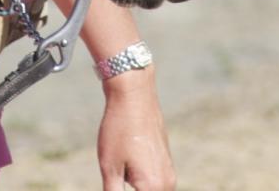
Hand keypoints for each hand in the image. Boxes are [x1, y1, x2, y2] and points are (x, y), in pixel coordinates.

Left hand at [96, 69, 175, 190]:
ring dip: (135, 187)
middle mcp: (167, 185)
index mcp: (154, 189)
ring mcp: (168, 174)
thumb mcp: (109, 167)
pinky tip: (126, 170)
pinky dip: (142, 185)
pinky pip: (154, 184)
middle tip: (116, 180)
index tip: (116, 185)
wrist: (134, 95)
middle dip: (129, 190)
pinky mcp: (165, 164)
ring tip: (121, 170)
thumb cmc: (119, 129)